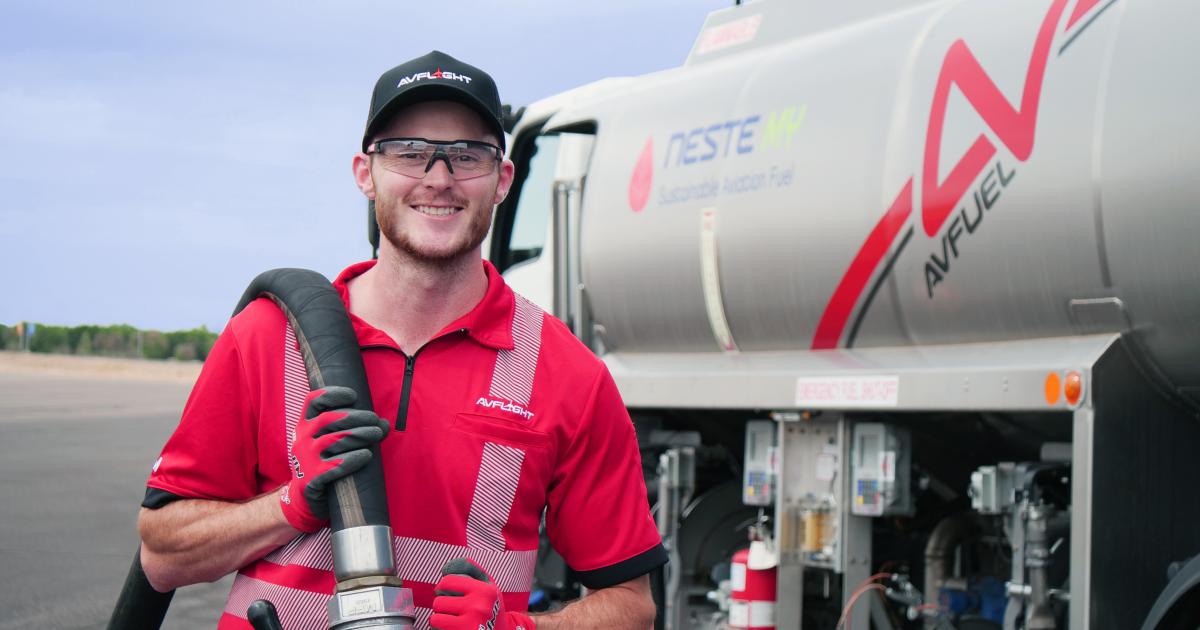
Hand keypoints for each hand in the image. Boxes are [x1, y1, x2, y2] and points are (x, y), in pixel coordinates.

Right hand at [279, 386, 388, 531]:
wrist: (306, 498)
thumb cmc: (325, 462)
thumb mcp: (332, 442)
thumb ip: (354, 429)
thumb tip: (385, 423)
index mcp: (305, 425)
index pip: (313, 401)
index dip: (332, 394)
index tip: (353, 396)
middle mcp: (302, 439)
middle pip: (329, 419)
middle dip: (356, 417)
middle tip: (375, 420)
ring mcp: (305, 459)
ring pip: (334, 441)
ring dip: (359, 435)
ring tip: (378, 433)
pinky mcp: (312, 479)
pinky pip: (334, 467)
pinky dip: (352, 460)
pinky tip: (366, 456)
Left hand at [431, 558, 535, 629]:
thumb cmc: (490, 605)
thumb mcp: (487, 583)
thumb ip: (468, 568)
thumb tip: (446, 569)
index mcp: (485, 592)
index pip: (447, 581)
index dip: (444, 586)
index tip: (449, 591)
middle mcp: (479, 609)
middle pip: (438, 602)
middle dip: (441, 605)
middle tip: (453, 609)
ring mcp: (471, 627)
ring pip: (435, 619)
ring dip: (440, 619)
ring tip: (452, 619)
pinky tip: (453, 628)